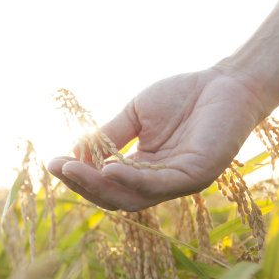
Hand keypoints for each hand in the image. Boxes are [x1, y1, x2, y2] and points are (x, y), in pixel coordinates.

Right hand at [48, 67, 266, 210]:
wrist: (225, 81)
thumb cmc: (183, 96)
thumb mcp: (135, 115)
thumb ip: (108, 135)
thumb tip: (73, 153)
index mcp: (143, 169)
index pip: (106, 182)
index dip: (79, 175)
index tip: (53, 162)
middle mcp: (158, 182)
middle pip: (114, 196)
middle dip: (83, 184)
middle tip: (57, 167)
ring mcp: (177, 183)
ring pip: (131, 197)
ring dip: (100, 185)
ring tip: (73, 170)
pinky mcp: (196, 176)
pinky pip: (157, 185)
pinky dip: (131, 180)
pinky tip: (110, 168)